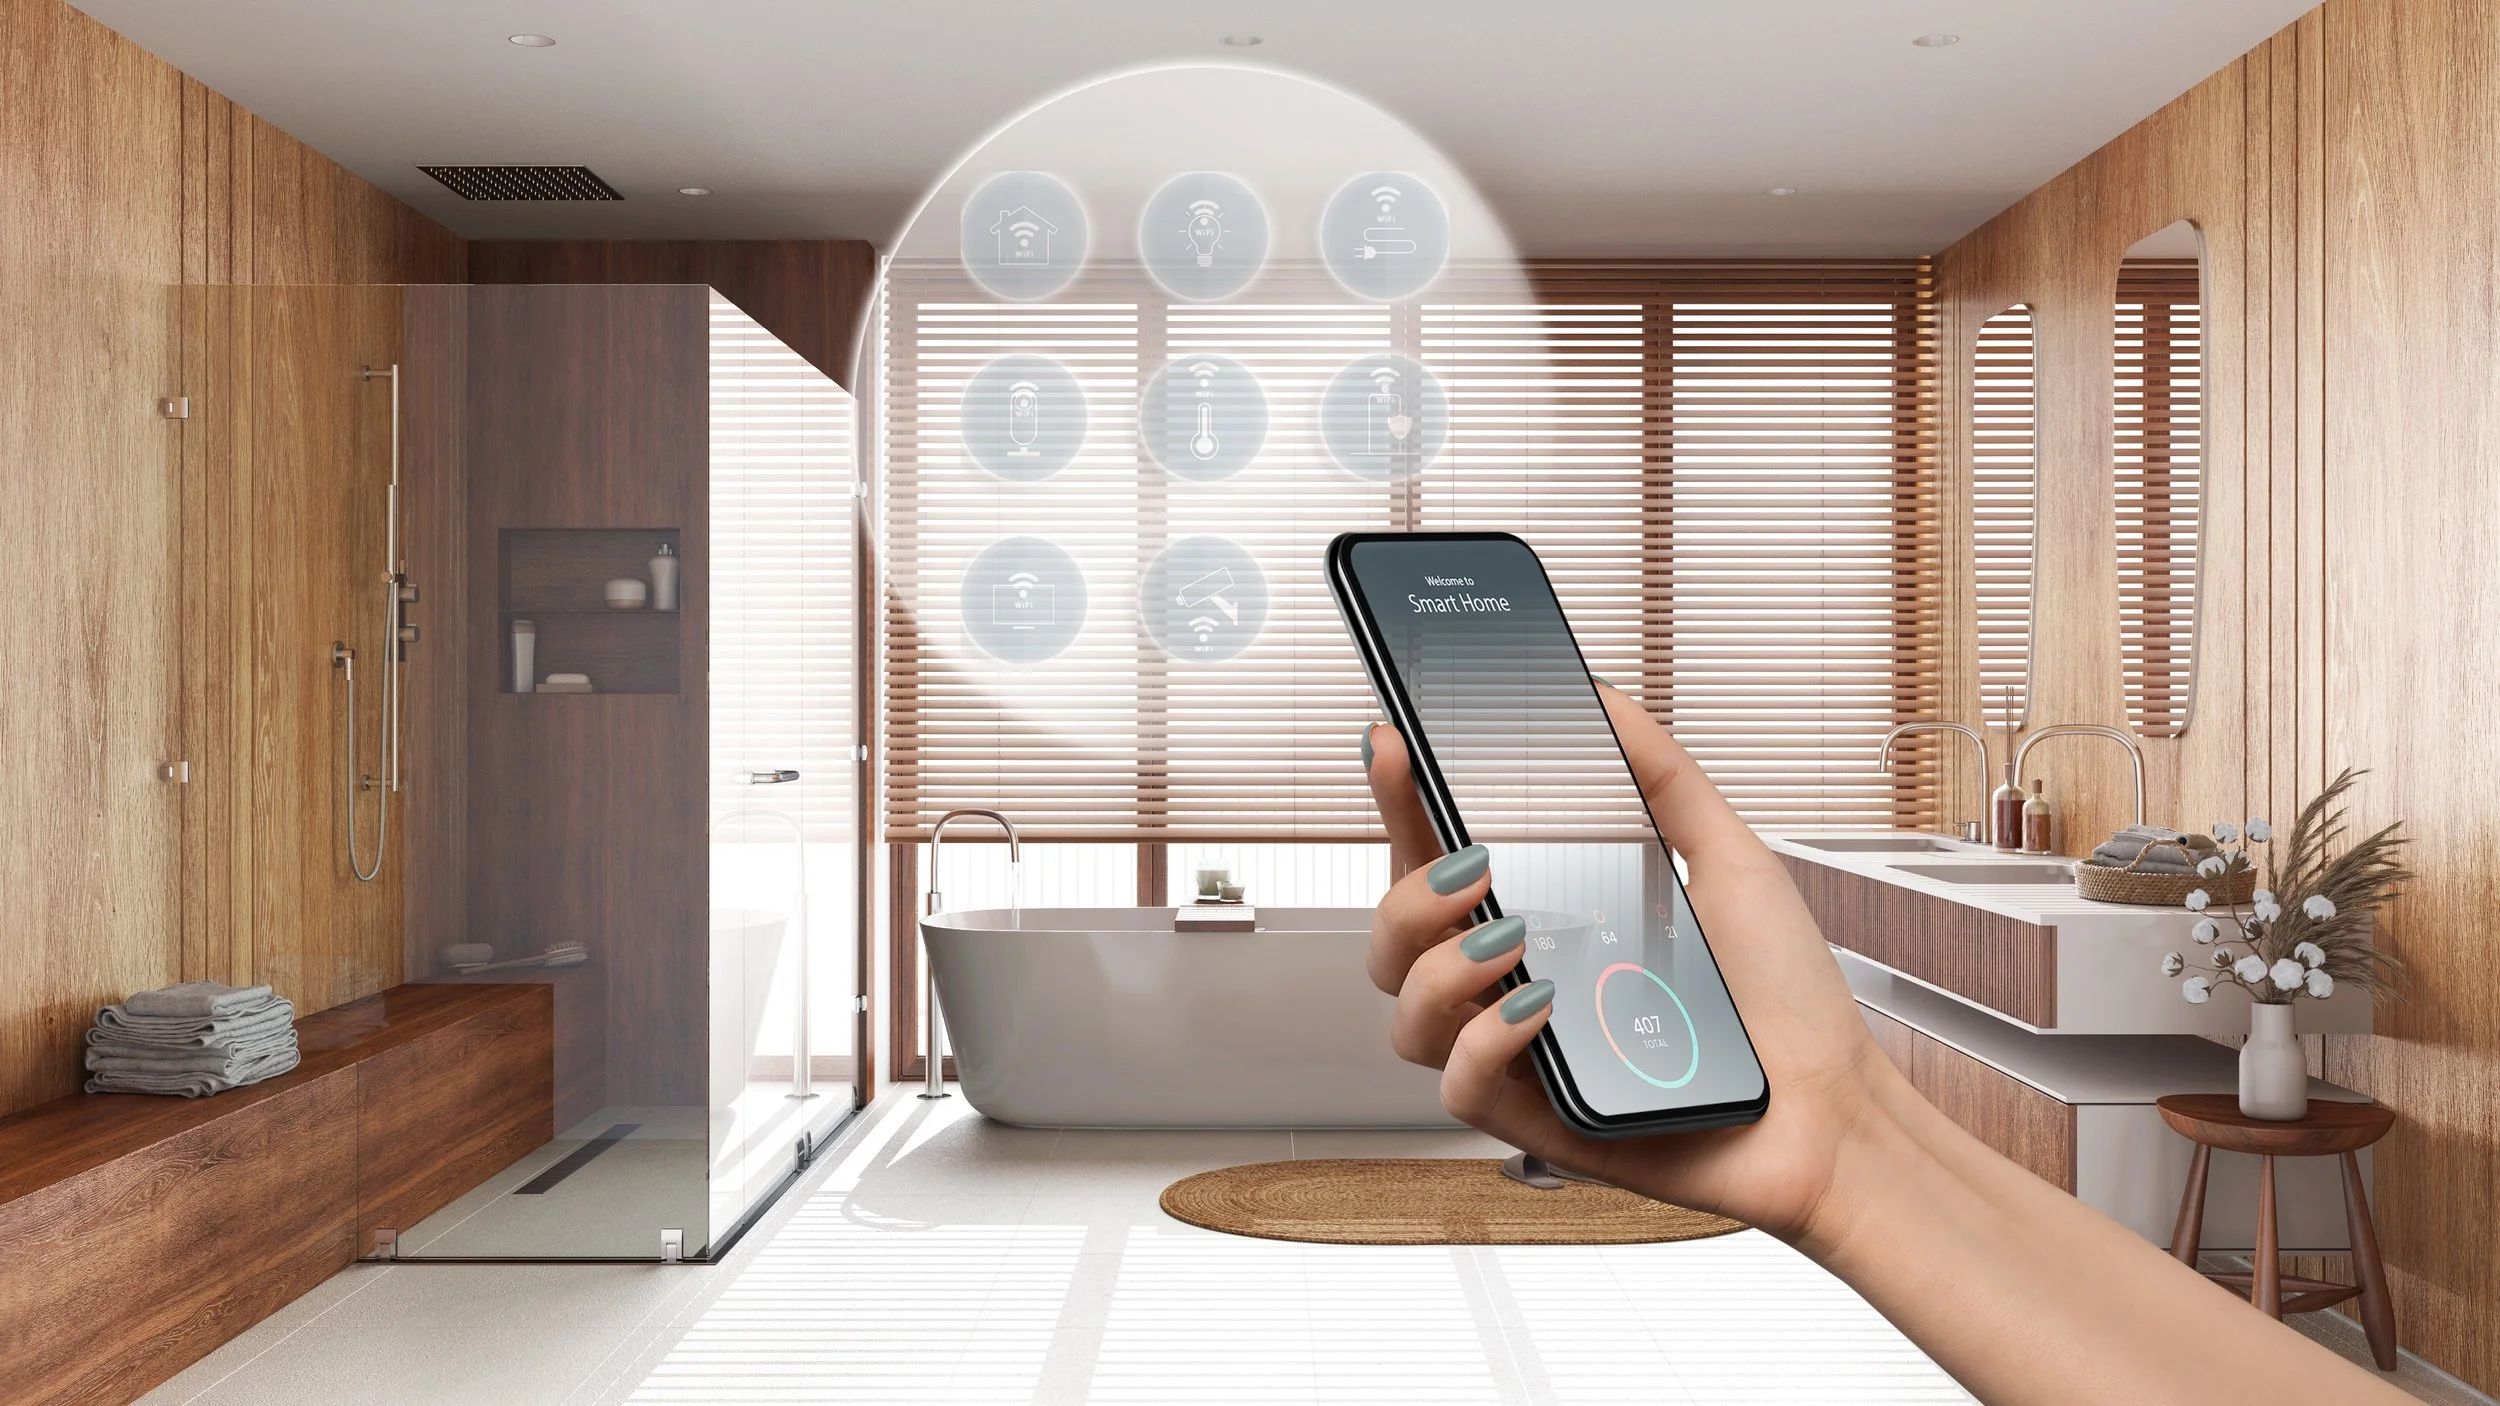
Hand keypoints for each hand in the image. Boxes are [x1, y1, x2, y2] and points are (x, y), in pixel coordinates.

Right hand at [1361, 683, 1893, 1241]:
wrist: (1835, 1109)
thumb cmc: (1783, 1002)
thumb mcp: (1729, 862)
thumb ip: (1662, 778)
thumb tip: (1607, 701)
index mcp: (1545, 920)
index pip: (1439, 856)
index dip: (1399, 802)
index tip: (1393, 741)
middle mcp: (1516, 986)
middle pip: (1393, 940)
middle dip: (1405, 891)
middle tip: (1471, 863)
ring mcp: (1522, 1057)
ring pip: (1406, 1016)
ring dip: (1436, 967)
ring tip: (1508, 937)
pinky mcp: (1539, 1123)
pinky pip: (1460, 1088)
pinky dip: (1483, 1043)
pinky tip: (1534, 1009)